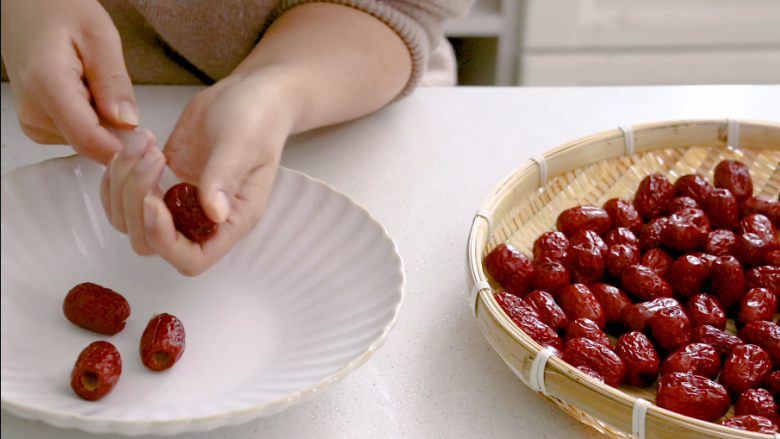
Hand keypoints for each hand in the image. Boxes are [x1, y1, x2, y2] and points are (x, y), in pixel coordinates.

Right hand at [1, 0, 137, 163]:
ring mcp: (33, 123)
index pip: (88, 140)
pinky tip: (87, 93)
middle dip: (118, 131)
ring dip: (106, 122)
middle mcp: (33, 112)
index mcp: (45, 84)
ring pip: (89, 142)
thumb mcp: (100, 36)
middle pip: (92, 144)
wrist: (26, 9)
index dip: (125, 149)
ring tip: (95, 85)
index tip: (150, 143)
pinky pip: (81, 136)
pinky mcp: (38, 127)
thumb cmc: (60, 11)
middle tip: (123, 98)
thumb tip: (128, 123)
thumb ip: (114, 82)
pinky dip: (94, 120)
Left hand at [101, 70, 294, 275]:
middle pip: (150, 243)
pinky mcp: (161, 182)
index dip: (165, 241)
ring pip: (129, 220)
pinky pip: (123, 196)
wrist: (250, 94)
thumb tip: (214, 213)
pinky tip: (133, 146)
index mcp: (231, 220)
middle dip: (137, 204)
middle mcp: (202, 219)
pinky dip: (116, 175)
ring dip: (124, 184)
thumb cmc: (258, 119)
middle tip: (151, 159)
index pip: (192, 258)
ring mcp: (178, 202)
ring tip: (144, 144)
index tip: (153, 201)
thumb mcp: (244, 143)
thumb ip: (225, 176)